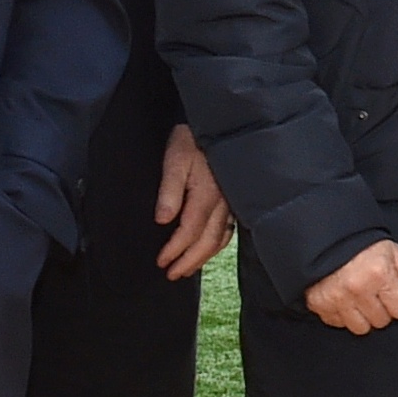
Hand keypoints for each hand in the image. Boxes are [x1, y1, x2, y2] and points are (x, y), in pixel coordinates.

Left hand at [152, 124, 232, 280]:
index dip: (175, 250)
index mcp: (206, 194)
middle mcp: (223, 202)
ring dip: (203, 256)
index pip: (189, 231)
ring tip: (188, 267)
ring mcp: (232, 202)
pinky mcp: (236, 198)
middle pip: (207, 241)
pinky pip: (229, 228)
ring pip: (220, 238)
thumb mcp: (175, 159)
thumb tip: (162, 220)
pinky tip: (209, 247)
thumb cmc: (193, 138)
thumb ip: (169, 191)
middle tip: (172, 274)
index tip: (161, 262)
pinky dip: (217, 243)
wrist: (221, 122)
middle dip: (189, 261)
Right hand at [305, 239, 397, 334]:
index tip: (392, 291)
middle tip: (375, 293)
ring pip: (361, 328)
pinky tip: (344, 299)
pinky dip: (342, 315)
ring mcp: (336, 298)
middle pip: (382, 321)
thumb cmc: (363, 245)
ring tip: (360, 299)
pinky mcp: (319, 304)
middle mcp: (357, 289)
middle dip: (382, 309)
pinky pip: (338, 324)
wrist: (325, 236)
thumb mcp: (394, 254)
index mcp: (379, 274)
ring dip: (363, 316)